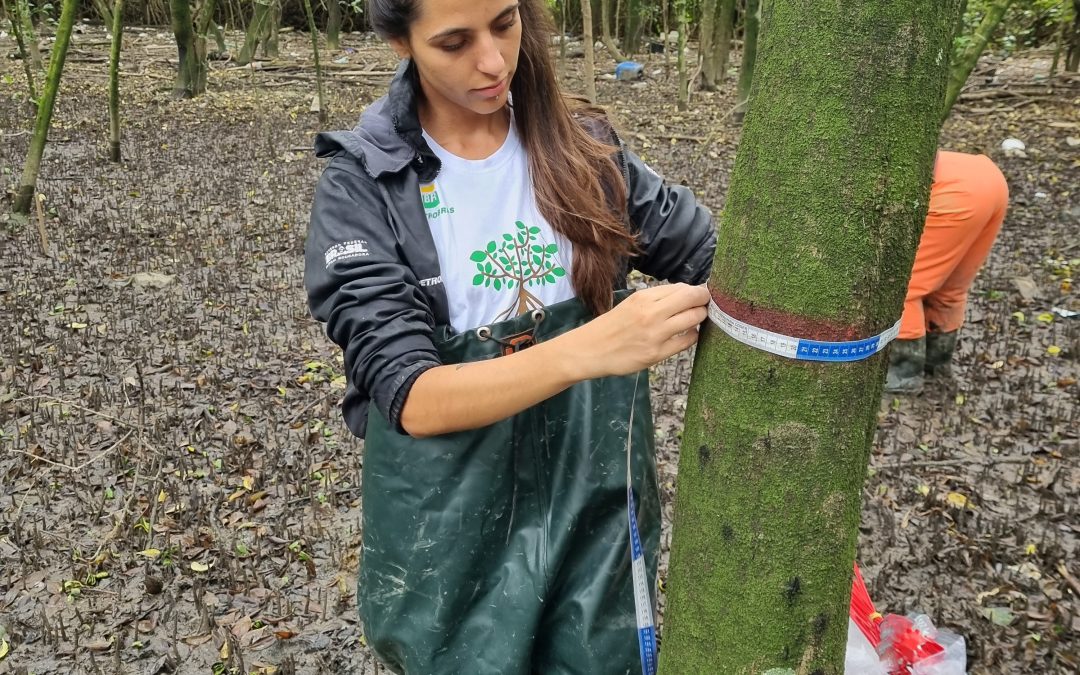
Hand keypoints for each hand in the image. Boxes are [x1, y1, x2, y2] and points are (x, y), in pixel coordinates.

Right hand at [561, 283, 710, 379]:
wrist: (590, 350)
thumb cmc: (611, 326)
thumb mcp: (631, 304)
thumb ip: (657, 299)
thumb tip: (687, 293)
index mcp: (643, 298)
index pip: (682, 288)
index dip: (697, 291)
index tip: (701, 294)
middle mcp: (650, 313)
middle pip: (692, 299)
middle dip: (704, 301)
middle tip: (707, 305)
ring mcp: (655, 334)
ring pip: (693, 318)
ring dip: (700, 317)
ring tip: (697, 319)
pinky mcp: (656, 354)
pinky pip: (686, 341)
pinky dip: (692, 336)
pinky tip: (688, 335)